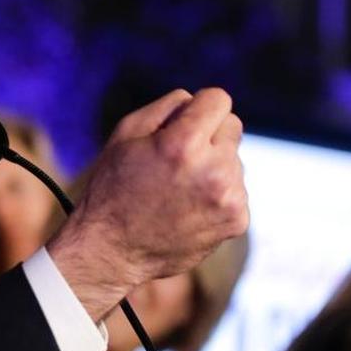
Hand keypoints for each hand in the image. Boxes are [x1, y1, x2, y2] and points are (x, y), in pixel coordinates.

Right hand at [47, 88, 247, 319]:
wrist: (114, 251)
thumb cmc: (114, 188)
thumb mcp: (125, 135)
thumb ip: (167, 106)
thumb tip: (198, 101)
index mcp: (183, 143)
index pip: (219, 99)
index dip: (199, 107)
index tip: (184, 122)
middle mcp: (213, 169)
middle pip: (232, 127)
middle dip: (208, 136)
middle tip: (176, 161)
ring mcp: (230, 198)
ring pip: (234, 161)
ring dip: (213, 168)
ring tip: (178, 190)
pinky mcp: (237, 221)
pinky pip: (236, 190)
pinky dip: (217, 196)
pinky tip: (189, 209)